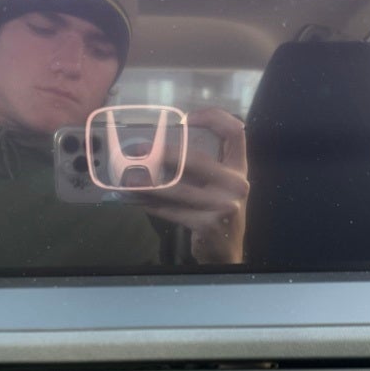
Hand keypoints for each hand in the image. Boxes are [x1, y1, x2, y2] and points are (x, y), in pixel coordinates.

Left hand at [141, 107, 247, 263]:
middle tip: (139, 151)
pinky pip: (172, 210)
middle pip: (197, 159)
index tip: (188, 118)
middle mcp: (236, 185)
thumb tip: (159, 149)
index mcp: (239, 169)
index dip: (214, 118)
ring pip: (178, 188)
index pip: (235, 133)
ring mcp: (224, 206)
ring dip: (149, 183)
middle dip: (164, 154)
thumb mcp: (219, 187)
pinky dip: (152, 205)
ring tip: (130, 178)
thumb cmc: (218, 213)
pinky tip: (138, 201)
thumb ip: (203, 168)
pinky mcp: (207, 225)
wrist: (226, 253)